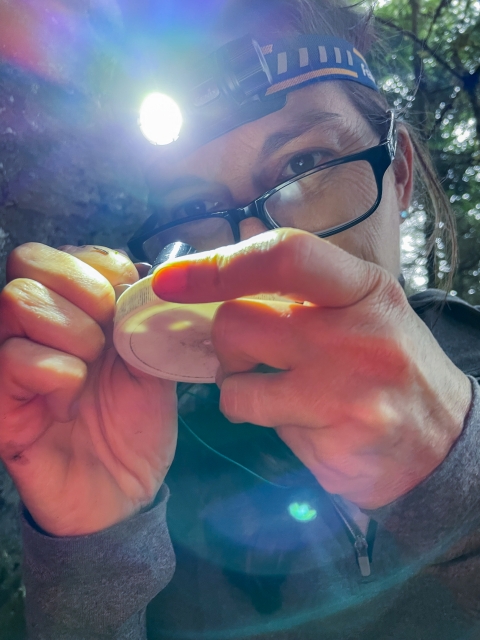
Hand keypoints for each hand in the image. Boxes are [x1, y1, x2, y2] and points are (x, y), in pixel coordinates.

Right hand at [0, 243, 176, 535]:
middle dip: (82, 290)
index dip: (98, 267)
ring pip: (17, 299)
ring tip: (90, 372)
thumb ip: (141, 316)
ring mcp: (9, 360)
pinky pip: (12, 357)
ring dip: (73, 332)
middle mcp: (33, 326)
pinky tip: (71, 400)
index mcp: (72, 310)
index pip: (62, 251)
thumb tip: (140, 272)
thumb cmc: (135, 422)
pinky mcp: (1, 401)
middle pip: (28, 260)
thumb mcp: (152, 361)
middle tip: (106, 336)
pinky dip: (57, 373)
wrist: (123, 491)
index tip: (126, 303)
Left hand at [152, 229, 470, 508]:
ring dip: (238, 390)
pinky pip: (263, 428)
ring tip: (275, 393)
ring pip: (236, 386)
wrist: (444, 440)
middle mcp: (357, 335)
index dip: (219, 264)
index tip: (173, 277)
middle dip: (226, 343)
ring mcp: (347, 394)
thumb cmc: (390, 363)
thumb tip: (220, 274)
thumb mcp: (365, 307)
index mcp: (363, 288)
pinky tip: (303, 423)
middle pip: (237, 323)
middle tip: (248, 355)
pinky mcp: (335, 444)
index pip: (284, 257)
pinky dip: (267, 424)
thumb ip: (304, 290)